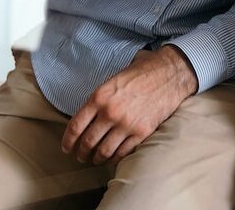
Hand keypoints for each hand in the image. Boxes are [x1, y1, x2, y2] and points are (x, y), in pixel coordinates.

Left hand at [61, 46, 197, 165]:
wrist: (168, 75)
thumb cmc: (139, 74)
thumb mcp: (112, 80)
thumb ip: (98, 100)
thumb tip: (86, 118)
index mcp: (99, 97)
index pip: (76, 126)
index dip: (68, 141)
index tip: (66, 148)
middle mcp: (110, 112)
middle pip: (88, 142)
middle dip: (81, 153)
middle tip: (80, 156)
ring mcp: (126, 124)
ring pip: (104, 151)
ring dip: (97, 159)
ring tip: (95, 160)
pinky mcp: (141, 132)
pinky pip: (123, 152)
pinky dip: (114, 158)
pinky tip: (112, 158)